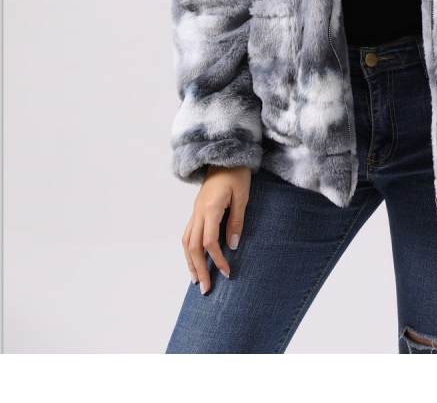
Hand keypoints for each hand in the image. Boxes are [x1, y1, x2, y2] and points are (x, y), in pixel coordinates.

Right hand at [181, 165, 251, 293]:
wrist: (225, 155)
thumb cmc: (236, 174)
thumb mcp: (242, 197)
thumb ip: (236, 221)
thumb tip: (232, 246)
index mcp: (210, 208)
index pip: (209, 242)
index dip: (217, 260)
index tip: (227, 273)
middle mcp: (198, 212)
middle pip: (193, 246)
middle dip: (199, 269)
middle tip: (206, 289)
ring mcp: (195, 211)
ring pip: (186, 241)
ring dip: (190, 262)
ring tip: (196, 279)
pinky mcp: (196, 210)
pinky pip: (188, 234)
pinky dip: (189, 250)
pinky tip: (194, 259)